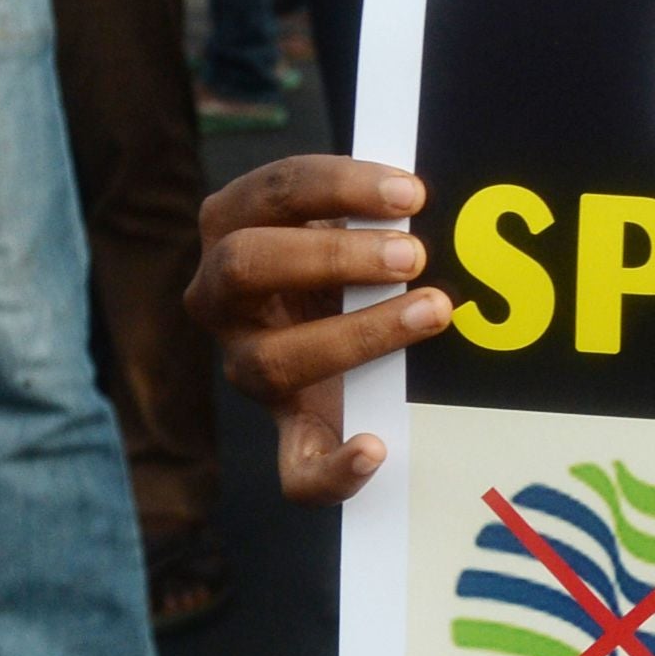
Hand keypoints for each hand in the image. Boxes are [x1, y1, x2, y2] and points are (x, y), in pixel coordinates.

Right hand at [188, 158, 451, 502]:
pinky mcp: (289, 429)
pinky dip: (334, 468)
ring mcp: (247, 367)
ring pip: (270, 362)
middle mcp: (220, 299)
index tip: (412, 193)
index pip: (272, 191)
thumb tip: (434, 197)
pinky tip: (377, 449)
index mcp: (233, 228)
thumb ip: (370, 206)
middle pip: (246, 266)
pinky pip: (295, 469)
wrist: (331, 317)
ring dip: (357, 335)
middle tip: (414, 255)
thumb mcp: (341, 219)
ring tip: (432, 311)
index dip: (339, 186)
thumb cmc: (344, 252)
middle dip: (334, 256)